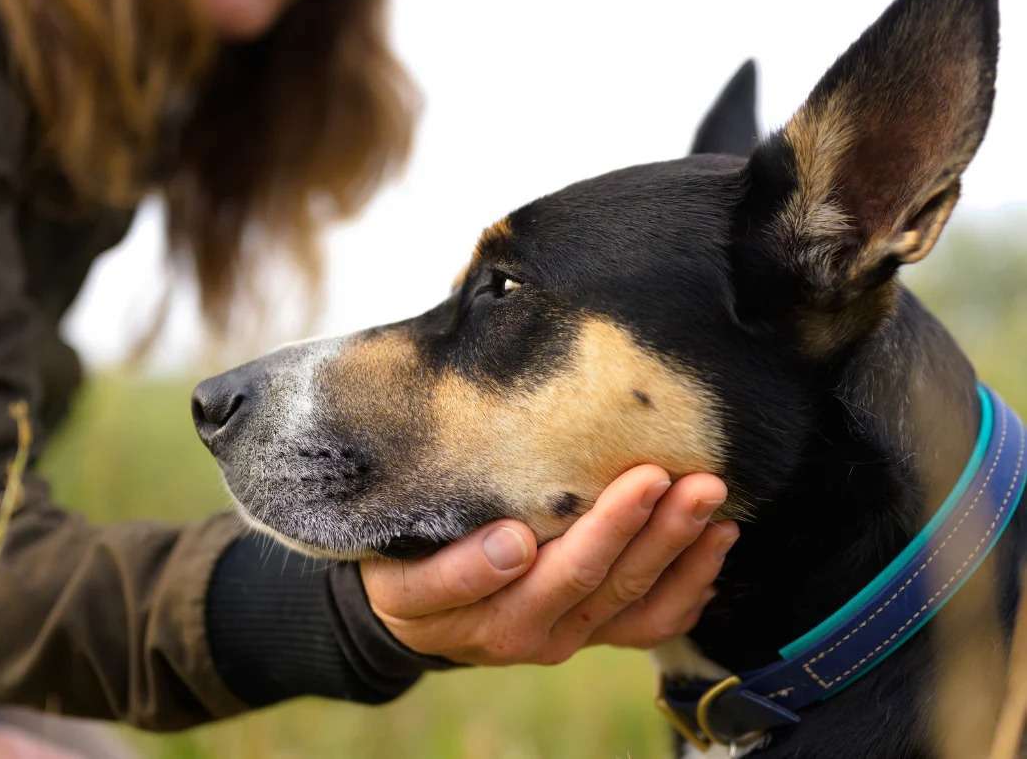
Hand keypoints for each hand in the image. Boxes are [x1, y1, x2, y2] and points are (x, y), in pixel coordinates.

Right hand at [360, 465, 738, 664]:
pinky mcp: (591, 633)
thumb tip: (516, 538)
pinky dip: (689, 588)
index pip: (547, 573)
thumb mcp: (397, 568)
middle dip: (648, 529)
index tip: (637, 484)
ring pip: (633, 601)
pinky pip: (649, 624)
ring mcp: (567, 637)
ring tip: (712, 503)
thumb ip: (452, 564)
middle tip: (685, 478)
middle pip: (599, 582)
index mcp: (481, 613)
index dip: (597, 532)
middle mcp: (528, 634)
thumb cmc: (402, 566)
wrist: (415, 613)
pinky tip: (716, 546)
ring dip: (678, 552)